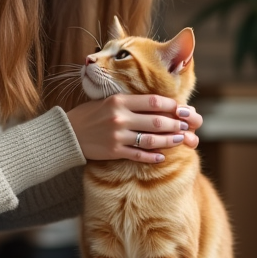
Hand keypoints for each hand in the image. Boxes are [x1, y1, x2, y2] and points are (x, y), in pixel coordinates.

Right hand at [66, 94, 202, 163]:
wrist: (68, 133)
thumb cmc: (90, 114)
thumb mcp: (109, 101)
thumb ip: (131, 102)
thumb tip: (159, 105)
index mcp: (120, 100)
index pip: (154, 101)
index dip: (172, 106)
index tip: (184, 109)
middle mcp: (120, 117)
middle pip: (157, 121)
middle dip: (176, 124)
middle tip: (188, 127)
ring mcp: (117, 135)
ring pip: (151, 139)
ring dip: (169, 140)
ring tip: (180, 140)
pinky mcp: (114, 151)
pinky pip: (138, 155)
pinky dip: (152, 157)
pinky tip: (162, 157)